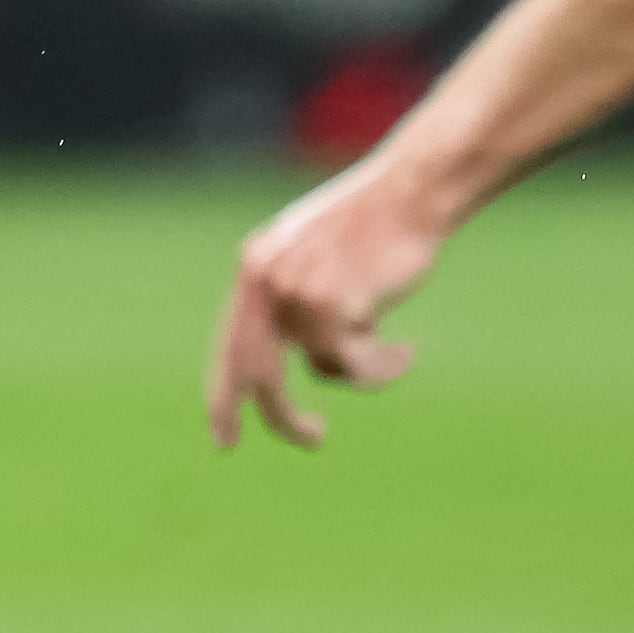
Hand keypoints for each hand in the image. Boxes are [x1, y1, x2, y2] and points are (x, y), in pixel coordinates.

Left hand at [207, 158, 447, 450]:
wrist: (410, 193)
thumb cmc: (374, 229)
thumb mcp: (319, 260)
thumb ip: (298, 303)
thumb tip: (303, 367)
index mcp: (256, 266)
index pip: (230, 345)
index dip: (224, 396)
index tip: (223, 439)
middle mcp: (266, 279)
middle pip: (261, 374)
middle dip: (284, 418)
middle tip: (316, 440)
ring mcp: (298, 291)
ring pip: (324, 369)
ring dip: (366, 368)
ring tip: (395, 348)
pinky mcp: (333, 304)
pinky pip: (356, 367)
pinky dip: (385, 367)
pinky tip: (406, 349)